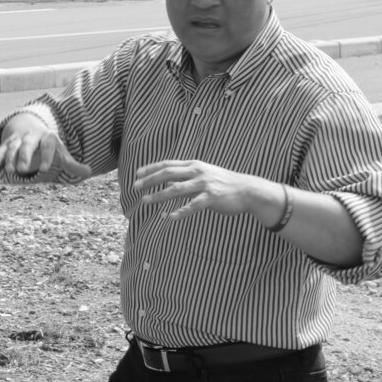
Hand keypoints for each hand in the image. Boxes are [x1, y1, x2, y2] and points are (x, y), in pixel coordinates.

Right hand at [0, 126, 91, 180]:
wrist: (28, 127)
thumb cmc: (47, 145)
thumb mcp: (60, 152)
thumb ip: (72, 164)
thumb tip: (89, 171)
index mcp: (46, 138)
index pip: (47, 145)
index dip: (46, 156)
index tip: (45, 169)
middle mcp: (30, 137)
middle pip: (27, 145)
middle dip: (24, 156)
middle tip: (23, 169)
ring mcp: (16, 140)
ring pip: (11, 148)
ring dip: (9, 158)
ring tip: (9, 171)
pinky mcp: (5, 145)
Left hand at [133, 160, 270, 220]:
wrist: (247, 190)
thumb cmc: (222, 182)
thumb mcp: (203, 174)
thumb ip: (185, 176)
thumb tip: (166, 179)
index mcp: (194, 165)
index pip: (167, 164)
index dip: (151, 169)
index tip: (137, 174)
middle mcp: (197, 172)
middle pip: (168, 174)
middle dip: (149, 180)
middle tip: (135, 186)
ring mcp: (205, 184)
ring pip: (177, 189)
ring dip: (159, 195)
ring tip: (145, 201)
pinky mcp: (212, 197)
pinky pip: (193, 205)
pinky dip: (181, 211)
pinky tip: (170, 217)